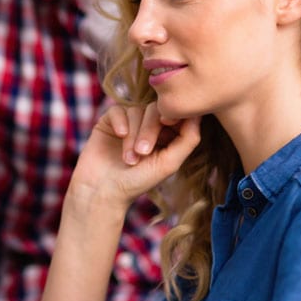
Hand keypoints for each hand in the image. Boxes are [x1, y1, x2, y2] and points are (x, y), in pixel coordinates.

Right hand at [68, 105, 201, 209]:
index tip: (169, 125)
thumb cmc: (138, 182)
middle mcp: (147, 126)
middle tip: (143, 152)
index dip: (174, 114)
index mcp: (166, 135)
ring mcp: (128, 122)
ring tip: (129, 159)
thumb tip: (198, 115)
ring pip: (136, 111)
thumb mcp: (169, 163)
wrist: (103, 191)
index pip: (175, 114)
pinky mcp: (109, 121)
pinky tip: (119, 136)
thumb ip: (188, 140)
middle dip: (150, 129)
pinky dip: (120, 122)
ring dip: (134, 134)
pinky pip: (118, 110)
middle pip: (155, 110)